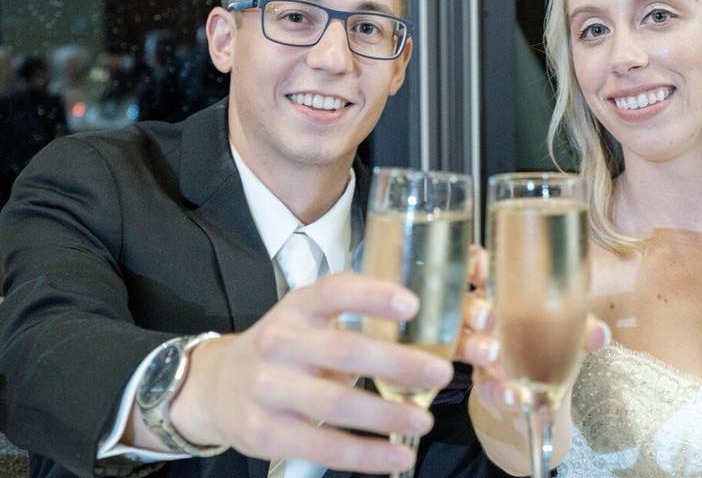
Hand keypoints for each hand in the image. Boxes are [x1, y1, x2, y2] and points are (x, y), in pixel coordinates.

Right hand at [165, 273, 454, 473]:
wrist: (214, 386)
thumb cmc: (286, 348)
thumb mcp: (308, 318)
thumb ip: (354, 316)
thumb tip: (427, 329)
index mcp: (298, 308)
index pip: (334, 292)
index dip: (373, 296)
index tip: (413, 305)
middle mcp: (280, 343)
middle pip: (344, 351)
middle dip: (397, 363)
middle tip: (440, 372)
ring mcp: (267, 389)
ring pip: (334, 403)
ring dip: (386, 414)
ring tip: (424, 421)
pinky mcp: (264, 432)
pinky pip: (322, 446)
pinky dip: (365, 455)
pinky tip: (398, 456)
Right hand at [463, 245, 609, 410]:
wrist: (543, 392)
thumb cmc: (549, 343)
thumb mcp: (567, 329)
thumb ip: (582, 327)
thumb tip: (598, 334)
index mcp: (499, 294)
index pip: (479, 270)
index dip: (474, 264)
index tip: (479, 268)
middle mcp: (481, 320)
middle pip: (462, 307)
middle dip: (472, 310)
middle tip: (487, 318)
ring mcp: (479, 353)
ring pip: (462, 345)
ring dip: (475, 348)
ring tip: (493, 354)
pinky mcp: (485, 385)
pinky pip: (484, 387)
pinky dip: (500, 392)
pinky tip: (514, 395)